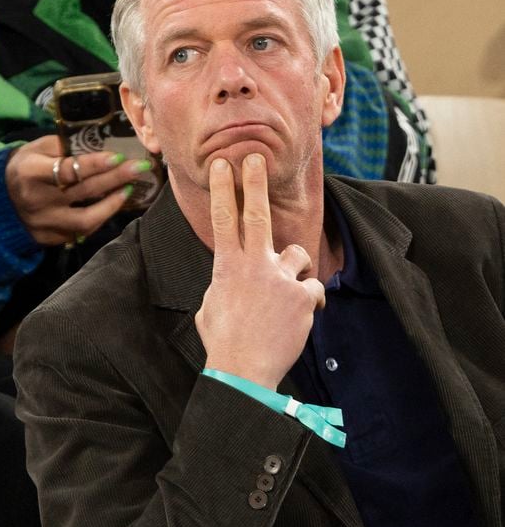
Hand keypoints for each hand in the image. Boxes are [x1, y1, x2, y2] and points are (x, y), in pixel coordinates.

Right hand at [5, 136, 146, 244]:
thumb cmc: (25, 167)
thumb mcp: (36, 149)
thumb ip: (63, 147)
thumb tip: (100, 144)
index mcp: (30, 173)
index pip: (67, 170)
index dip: (95, 165)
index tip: (119, 157)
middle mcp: (37, 201)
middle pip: (83, 192)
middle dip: (115, 179)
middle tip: (140, 168)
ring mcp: (44, 223)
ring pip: (85, 220)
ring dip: (112, 205)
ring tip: (129, 190)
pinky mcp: (49, 239)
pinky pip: (80, 232)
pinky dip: (99, 218)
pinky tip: (112, 205)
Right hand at [195, 154, 324, 389]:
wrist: (244, 369)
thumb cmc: (224, 342)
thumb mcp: (212, 307)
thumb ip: (225, 285)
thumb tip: (231, 281)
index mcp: (227, 268)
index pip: (223, 220)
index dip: (222, 189)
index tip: (222, 164)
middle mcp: (255, 266)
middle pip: (256, 214)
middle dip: (255, 183)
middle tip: (256, 157)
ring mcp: (280, 279)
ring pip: (297, 255)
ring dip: (295, 268)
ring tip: (288, 291)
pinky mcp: (302, 297)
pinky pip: (314, 288)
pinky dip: (310, 300)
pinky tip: (302, 316)